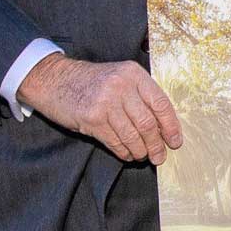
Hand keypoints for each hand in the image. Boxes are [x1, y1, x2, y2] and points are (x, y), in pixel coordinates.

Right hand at [17, 53, 183, 164]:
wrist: (55, 80)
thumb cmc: (91, 81)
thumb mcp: (119, 77)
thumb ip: (140, 95)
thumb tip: (163, 126)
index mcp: (134, 74)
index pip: (161, 103)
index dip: (171, 126)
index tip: (175, 141)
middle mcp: (121, 86)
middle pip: (148, 123)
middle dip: (157, 144)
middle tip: (160, 156)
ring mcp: (106, 102)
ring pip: (133, 135)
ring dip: (140, 151)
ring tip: (143, 156)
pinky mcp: (92, 118)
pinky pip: (115, 141)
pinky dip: (124, 152)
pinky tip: (127, 154)